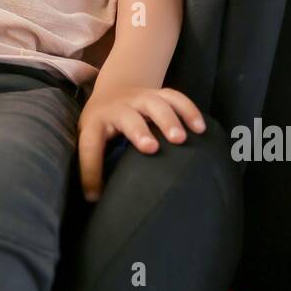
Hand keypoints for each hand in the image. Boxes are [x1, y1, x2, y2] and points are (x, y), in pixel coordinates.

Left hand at [77, 85, 206, 202]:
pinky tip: (200, 128)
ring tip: (181, 139)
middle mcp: (118, 108)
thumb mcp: (91, 138)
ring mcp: (140, 98)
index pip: (90, 146)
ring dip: (168, 120)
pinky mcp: (159, 94)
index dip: (91, 171)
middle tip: (152, 148)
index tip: (95, 195)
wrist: (114, 90)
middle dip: (139, 132)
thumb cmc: (103, 125)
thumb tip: (93, 200)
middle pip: (127, 117)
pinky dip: (188, 110)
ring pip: (155, 103)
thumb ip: (95, 163)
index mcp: (95, 123)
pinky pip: (175, 98)